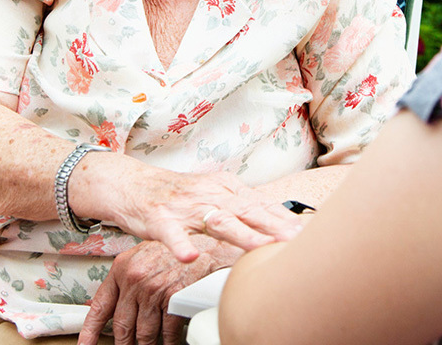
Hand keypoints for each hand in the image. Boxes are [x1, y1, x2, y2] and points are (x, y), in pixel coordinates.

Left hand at [78, 236, 240, 344]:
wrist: (208, 244)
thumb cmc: (177, 251)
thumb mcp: (145, 256)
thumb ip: (129, 278)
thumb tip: (120, 305)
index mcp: (122, 267)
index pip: (100, 305)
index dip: (90, 330)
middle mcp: (135, 279)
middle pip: (122, 325)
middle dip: (123, 343)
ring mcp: (154, 289)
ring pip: (143, 332)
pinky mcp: (173, 298)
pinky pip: (166, 332)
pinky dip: (168, 341)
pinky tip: (168, 343)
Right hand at [95, 163, 304, 261]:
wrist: (132, 184)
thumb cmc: (177, 195)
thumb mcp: (213, 195)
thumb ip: (241, 208)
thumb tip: (278, 221)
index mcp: (225, 188)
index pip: (262, 204)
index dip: (285, 219)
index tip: (309, 232)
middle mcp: (210, 194)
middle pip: (248, 211)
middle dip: (275, 227)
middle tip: (298, 241)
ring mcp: (185, 207)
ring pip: (217, 221)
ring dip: (242, 235)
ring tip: (262, 248)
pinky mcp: (160, 219)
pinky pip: (171, 234)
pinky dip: (180, 245)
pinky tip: (190, 257)